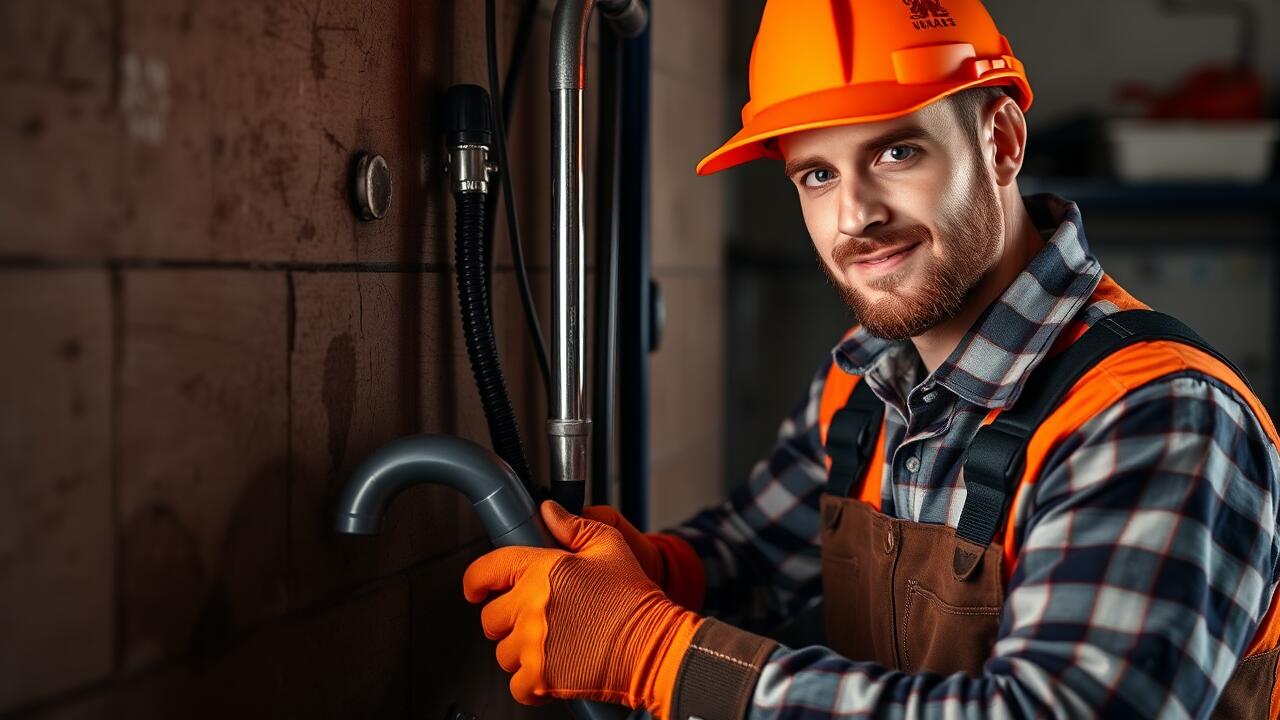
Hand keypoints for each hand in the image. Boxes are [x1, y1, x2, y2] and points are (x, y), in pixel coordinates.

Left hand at [463, 500, 702, 714]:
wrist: (654, 645)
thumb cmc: (634, 597)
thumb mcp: (609, 547)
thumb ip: (574, 526)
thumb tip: (548, 511)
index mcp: (542, 570)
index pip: (485, 571)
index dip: (476, 581)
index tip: (476, 589)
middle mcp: (531, 607)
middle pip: (491, 618)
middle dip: (507, 619)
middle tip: (533, 620)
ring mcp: (534, 645)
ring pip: (503, 653)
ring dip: (520, 651)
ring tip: (550, 645)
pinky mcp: (542, 678)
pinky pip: (517, 685)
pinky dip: (530, 683)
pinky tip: (551, 671)